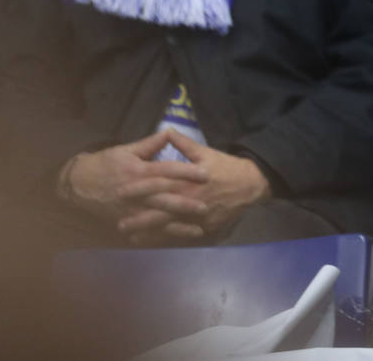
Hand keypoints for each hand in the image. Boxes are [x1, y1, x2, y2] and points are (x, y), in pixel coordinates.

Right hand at [60, 130, 209, 239]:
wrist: (78, 184)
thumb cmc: (105, 164)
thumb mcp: (125, 150)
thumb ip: (150, 144)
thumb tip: (169, 132)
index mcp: (138, 171)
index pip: (167, 171)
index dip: (187, 172)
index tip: (206, 174)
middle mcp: (135, 192)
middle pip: (164, 198)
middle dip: (186, 203)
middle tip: (207, 206)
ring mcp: (130, 210)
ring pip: (157, 219)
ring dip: (177, 225)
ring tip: (198, 229)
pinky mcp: (126, 221)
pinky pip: (146, 231)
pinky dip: (162, 237)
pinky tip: (176, 240)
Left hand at [115, 129, 271, 242]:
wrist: (251, 184)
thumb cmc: (226, 167)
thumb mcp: (205, 152)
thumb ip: (183, 144)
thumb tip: (166, 130)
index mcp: (187, 181)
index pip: (158, 186)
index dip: (138, 190)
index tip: (121, 193)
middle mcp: (190, 201)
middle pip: (161, 212)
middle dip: (140, 219)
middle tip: (120, 224)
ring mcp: (198, 216)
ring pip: (171, 227)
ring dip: (151, 233)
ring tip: (134, 237)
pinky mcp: (206, 227)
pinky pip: (185, 234)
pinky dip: (170, 239)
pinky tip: (158, 242)